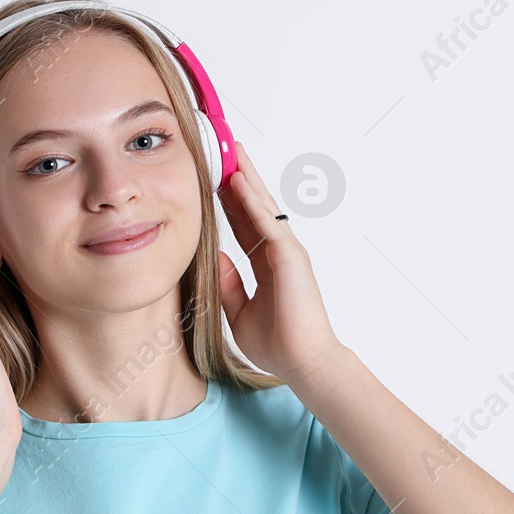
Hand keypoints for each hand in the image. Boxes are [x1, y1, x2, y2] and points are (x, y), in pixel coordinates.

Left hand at [216, 143, 344, 385]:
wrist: (302, 362)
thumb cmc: (277, 343)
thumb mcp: (238, 310)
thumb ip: (228, 283)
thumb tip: (215, 258)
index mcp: (267, 264)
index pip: (243, 225)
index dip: (229, 202)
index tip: (212, 181)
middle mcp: (279, 252)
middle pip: (254, 207)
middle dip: (239, 178)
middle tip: (224, 151)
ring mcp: (287, 251)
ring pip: (263, 206)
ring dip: (247, 178)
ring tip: (233, 152)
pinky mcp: (291, 256)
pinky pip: (267, 223)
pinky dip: (252, 201)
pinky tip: (239, 182)